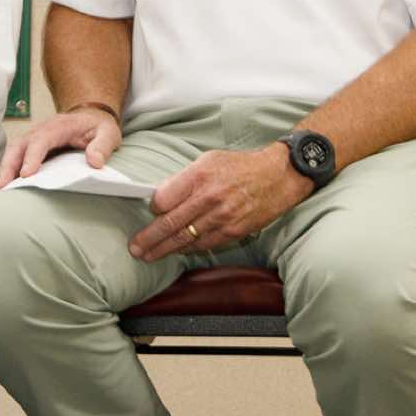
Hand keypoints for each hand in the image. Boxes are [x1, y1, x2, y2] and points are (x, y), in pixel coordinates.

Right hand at [0, 107, 121, 191]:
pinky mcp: (31, 148)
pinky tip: (1, 190)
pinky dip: (7, 173)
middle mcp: (41, 131)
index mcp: (59, 127)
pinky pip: (15, 159)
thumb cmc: (98, 126)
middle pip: (19, 146)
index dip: (32, 156)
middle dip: (8, 166)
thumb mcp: (108, 133)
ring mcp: (34, 139)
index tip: (26, 174)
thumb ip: (102, 146)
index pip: (41, 139)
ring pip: (12, 152)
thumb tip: (94, 162)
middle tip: (2, 187)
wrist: (91, 116)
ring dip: (3, 172)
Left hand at [130, 145, 306, 260]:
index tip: (150, 213)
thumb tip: (161, 197)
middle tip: (135, 249)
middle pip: (170, 223)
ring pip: (185, 238)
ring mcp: (222, 217)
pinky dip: (189, 249)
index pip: (163, 199)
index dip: (153, 209)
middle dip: (149, 239)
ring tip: (149, 255)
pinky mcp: (234, 231)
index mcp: (198, 176)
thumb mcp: (208, 160)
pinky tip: (177, 251)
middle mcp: (208, 197)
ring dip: (164, 249)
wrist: (279, 175)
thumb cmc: (241, 166)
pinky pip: (205, 244)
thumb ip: (184, 179)